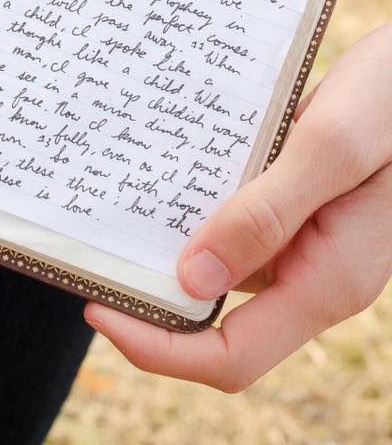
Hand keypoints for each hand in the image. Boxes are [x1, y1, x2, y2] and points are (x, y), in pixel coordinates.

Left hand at [84, 24, 391, 390]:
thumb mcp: (331, 148)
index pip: (231, 355)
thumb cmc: (390, 100)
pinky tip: (162, 167)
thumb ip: (267, 214)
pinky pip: (234, 219)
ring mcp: (301, 239)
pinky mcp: (293, 204)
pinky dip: (194, 203)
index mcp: (326, 280)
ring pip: (219, 262)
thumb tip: (191, 279)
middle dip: (151, 294)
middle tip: (93, 249)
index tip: (100, 305)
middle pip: (215, 316)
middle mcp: (310, 270)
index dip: (160, 345)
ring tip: (114, 203)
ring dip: (166, 240)